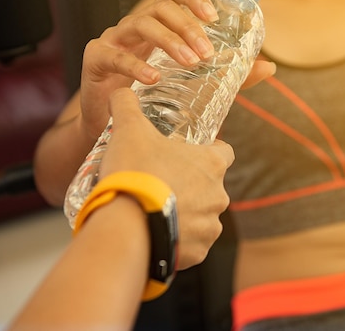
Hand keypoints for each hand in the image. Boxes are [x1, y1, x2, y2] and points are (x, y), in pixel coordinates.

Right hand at [77, 0, 274, 138]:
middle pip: (161, 8)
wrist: (116, 128)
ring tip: (191, 62)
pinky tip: (154, 78)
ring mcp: (114, 40)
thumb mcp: (194, 84)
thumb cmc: (153, 99)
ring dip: (170, 40)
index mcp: (158, 26)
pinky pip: (115, 55)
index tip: (214, 16)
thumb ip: (228, 75)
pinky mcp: (96, 59)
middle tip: (207, 51)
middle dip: (188, 25)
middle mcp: (136, 27)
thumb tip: (268, 66)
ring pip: (141, 23)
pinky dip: (136, 65)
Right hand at [100, 88, 234, 268]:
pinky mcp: (198, 252)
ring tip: (156, 211)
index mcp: (212, 164)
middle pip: (210, 186)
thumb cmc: (135, 172)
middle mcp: (219, 196)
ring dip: (184, 214)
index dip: (209, 151)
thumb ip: (127, 106)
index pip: (224, 152)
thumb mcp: (129, 130)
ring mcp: (210, 226)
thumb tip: (120, 91)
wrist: (127, 224)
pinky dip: (178, 240)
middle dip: (190, 185)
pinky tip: (156, 233)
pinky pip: (191, 244)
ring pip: (201, 217)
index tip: (190, 154)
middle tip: (162, 183)